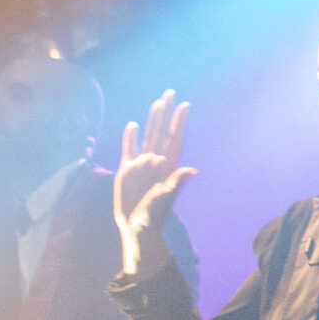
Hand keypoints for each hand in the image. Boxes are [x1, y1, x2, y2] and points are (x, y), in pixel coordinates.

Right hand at [115, 90, 195, 278]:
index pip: (174, 139)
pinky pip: (129, 149)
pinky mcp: (127, 171)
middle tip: (171, 92)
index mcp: (168, 167)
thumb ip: (176, 183)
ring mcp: (141, 165)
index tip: (185, 105)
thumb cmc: (153, 216)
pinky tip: (133, 125)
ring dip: (152, 120)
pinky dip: (131, 137)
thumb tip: (191, 169)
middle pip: (161, 131)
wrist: (137, 227)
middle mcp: (156, 162)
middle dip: (166, 113)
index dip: (179, 122)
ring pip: (147, 136)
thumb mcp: (165, 199)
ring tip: (157, 103)